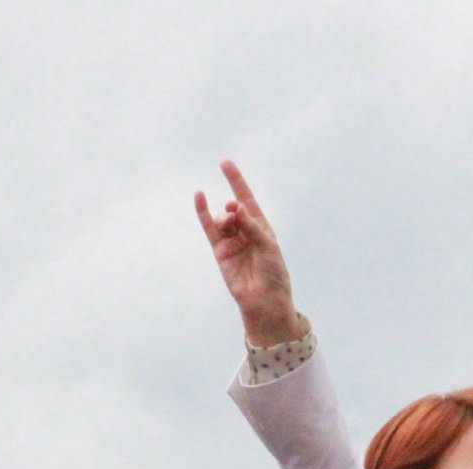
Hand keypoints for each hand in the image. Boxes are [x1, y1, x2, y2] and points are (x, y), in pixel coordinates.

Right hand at [194, 160, 303, 346]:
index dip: (237, 181)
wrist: (265, 301)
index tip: (225, 163)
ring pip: (222, 219)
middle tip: (235, 213)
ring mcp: (231, 241)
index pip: (247, 199)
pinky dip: (203, 212)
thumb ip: (251, 225)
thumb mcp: (267, 245)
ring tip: (229, 222)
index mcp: (261, 228)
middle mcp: (245, 232)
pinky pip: (209, 228)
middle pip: (234, 209)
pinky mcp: (220, 252)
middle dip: (234, 208)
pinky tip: (199, 196)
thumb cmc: (273, 274)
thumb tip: (236, 206)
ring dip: (224, 217)